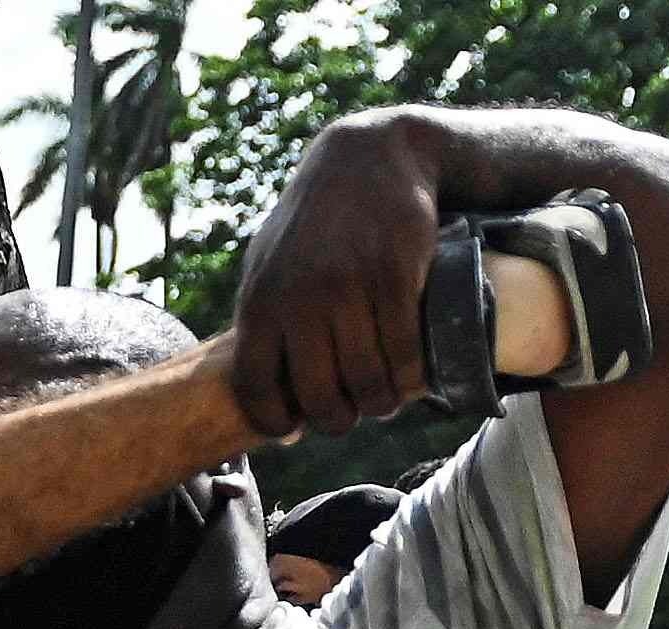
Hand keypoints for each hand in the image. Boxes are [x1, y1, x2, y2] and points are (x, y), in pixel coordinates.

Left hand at [225, 113, 446, 439]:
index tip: (297, 428)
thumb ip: (264, 328)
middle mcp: (299, 298)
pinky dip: (410, 378)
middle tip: (353, 414)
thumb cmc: (313, 226)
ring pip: (366, 382)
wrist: (366, 159)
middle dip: (339, 420)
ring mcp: (348, 286)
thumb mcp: (268, 267)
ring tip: (385, 399)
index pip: (257, 389)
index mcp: (259, 302)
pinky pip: (403, 351)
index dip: (277, 422)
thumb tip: (270, 408)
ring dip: (380, 404)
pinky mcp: (393, 274)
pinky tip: (411, 378)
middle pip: (319, 398)